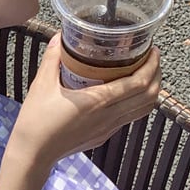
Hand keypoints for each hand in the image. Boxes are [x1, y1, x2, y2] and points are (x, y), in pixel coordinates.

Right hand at [6, 35, 161, 173]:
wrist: (33, 153)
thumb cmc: (36, 120)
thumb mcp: (41, 84)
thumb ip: (53, 58)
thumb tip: (60, 36)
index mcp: (97, 101)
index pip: (138, 83)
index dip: (151, 66)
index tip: (152, 51)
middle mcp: (109, 116)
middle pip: (149, 96)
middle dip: (156, 75)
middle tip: (152, 59)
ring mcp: (109, 128)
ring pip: (143, 109)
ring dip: (151, 91)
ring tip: (145, 74)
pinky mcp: (104, 135)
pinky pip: (130, 117)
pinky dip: (137, 103)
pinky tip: (126, 93)